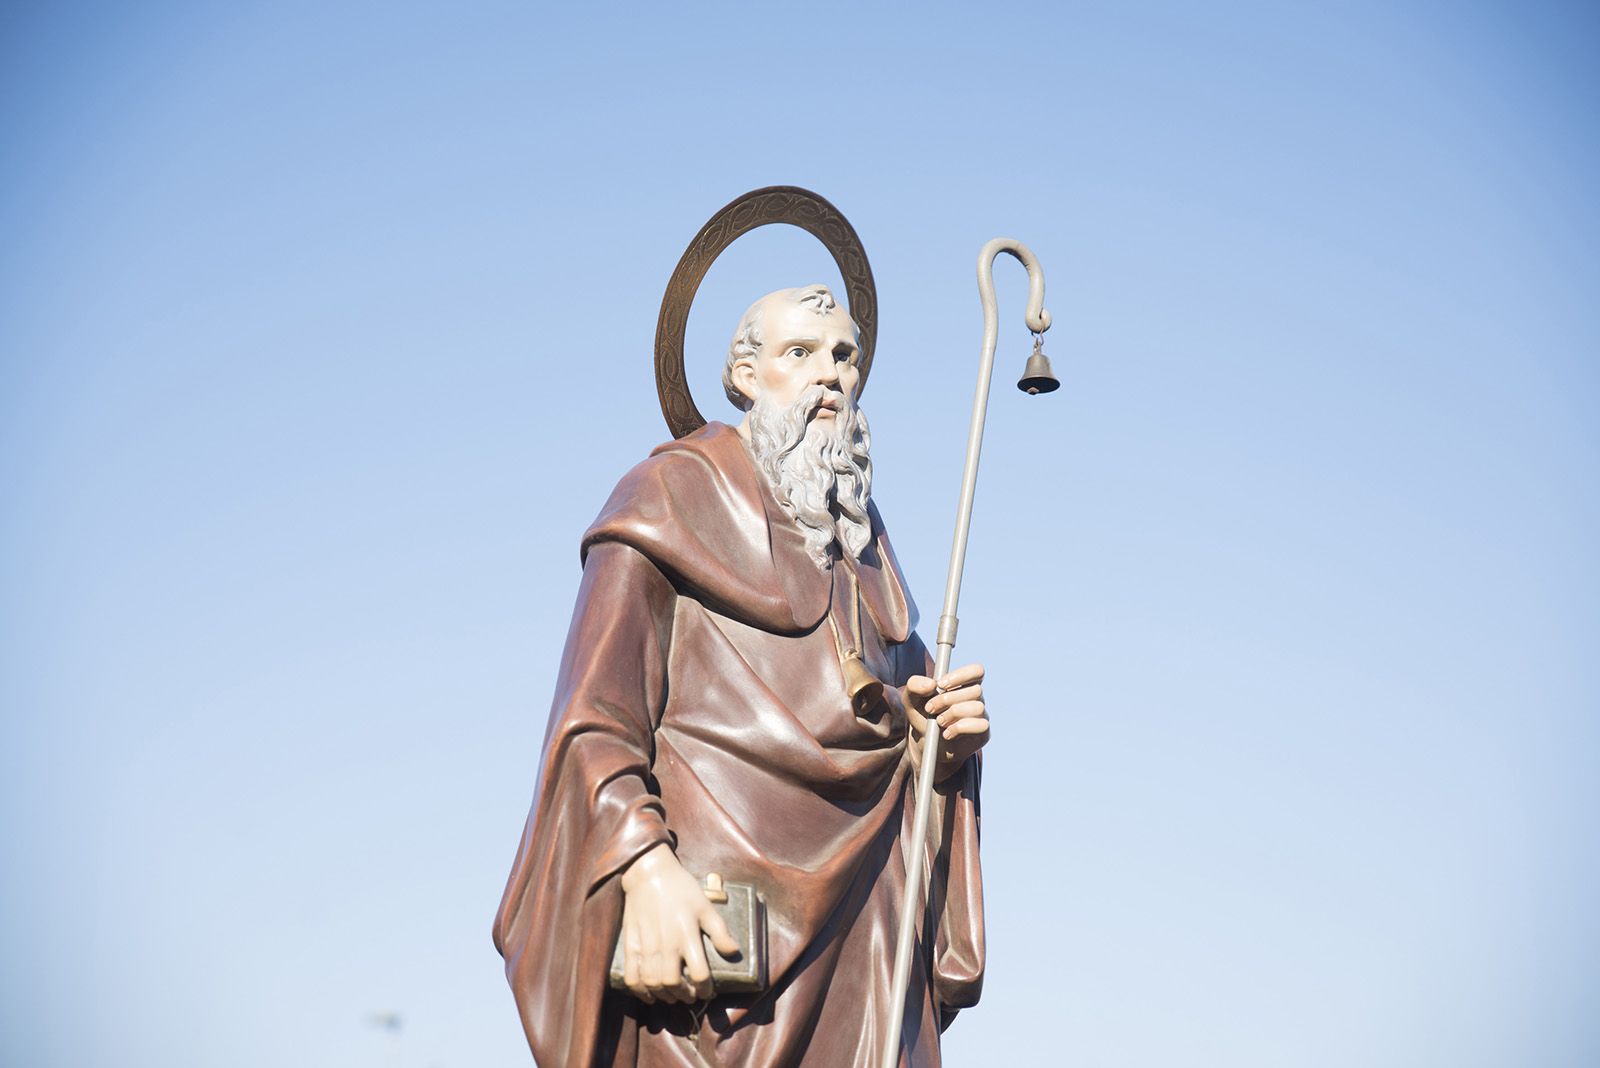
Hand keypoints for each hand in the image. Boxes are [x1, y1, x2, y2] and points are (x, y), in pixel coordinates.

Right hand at [617, 844, 740, 1003]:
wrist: (648, 874)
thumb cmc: (681, 889)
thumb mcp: (705, 906)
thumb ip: (720, 931)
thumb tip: (734, 952)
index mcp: (687, 933)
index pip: (699, 974)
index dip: (705, 989)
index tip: (707, 991)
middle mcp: (666, 943)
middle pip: (673, 983)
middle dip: (683, 995)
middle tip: (689, 995)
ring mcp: (646, 945)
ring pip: (652, 983)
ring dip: (664, 995)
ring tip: (672, 995)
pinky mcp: (630, 945)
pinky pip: (632, 976)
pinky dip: (640, 991)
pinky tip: (648, 993)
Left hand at [904, 662, 988, 780]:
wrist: (927, 744)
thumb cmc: (923, 716)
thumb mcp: (912, 699)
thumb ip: (914, 685)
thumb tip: (931, 684)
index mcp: (963, 684)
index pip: (977, 671)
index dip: (962, 675)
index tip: (941, 685)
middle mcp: (976, 698)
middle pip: (975, 690)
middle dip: (947, 699)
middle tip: (930, 708)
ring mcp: (981, 715)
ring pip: (977, 707)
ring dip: (952, 714)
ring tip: (938, 721)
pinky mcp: (983, 733)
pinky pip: (981, 725)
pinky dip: (960, 728)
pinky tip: (947, 733)